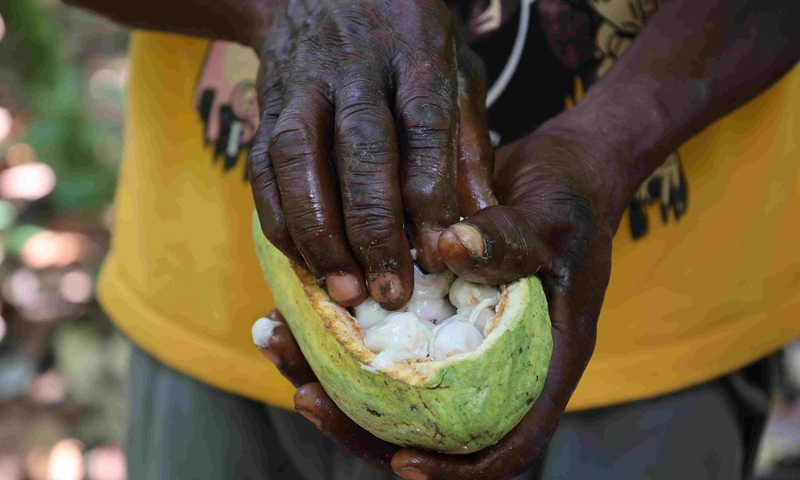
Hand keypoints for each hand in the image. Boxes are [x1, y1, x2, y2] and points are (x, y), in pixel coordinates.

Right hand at [247, 0, 495, 310]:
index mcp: (415, 49)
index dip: (429, 194)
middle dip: (374, 227)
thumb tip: (479, 221)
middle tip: (391, 291)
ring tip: (343, 288)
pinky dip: (281, 220)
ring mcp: (302, 83)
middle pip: (361, 148)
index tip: (438, 253)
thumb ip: (467, 144)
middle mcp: (354, 65)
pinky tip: (306, 259)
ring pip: (298, 158)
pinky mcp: (265, 106)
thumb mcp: (456, 71)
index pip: (423, 125)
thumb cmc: (406, 41)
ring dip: (318, 231)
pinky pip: (261, 168)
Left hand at [256, 112, 622, 478]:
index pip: (510, 441)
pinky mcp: (430, 313)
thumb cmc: (570, 199)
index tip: (402, 459)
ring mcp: (457, 340)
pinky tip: (294, 304)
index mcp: (542, 362)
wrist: (556, 172)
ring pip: (392, 385)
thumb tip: (451, 247)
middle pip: (431, 427)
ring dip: (331, 373)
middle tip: (306, 396)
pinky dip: (335, 329)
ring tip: (279, 340)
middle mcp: (495, 363)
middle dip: (363, 424)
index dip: (459, 468)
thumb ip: (511, 238)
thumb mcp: (551, 218)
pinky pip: (381, 337)